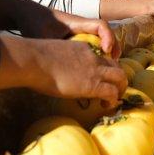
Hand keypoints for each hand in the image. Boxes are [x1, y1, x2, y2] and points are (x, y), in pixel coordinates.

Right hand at [0, 37, 127, 106]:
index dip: (105, 69)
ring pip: (120, 78)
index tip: (101, 79)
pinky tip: (106, 106)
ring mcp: (95, 70)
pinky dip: (113, 100)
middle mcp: (93, 57)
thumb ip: (60, 62)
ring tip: (113, 100)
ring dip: (120, 90)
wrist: (33, 60)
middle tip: (114, 91)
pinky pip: (112, 93)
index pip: (102, 58)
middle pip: (116, 66)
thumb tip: (53, 72)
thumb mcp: (53, 55)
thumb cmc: (33, 59)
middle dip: (118, 79)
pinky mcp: (93, 84)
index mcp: (83, 48)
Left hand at [16, 10, 119, 58]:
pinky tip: (96, 64)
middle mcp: (82, 25)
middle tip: (115, 62)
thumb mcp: (44, 38)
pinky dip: (99, 51)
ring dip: (109, 49)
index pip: (101, 25)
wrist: (27, 15)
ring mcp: (81, 30)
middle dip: (114, 46)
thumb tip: (66, 67)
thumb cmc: (35, 24)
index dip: (108, 37)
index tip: (106, 51)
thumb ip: (55, 49)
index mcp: (77, 23)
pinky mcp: (77, 36)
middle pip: (106, 32)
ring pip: (102, 37)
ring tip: (111, 64)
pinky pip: (93, 42)